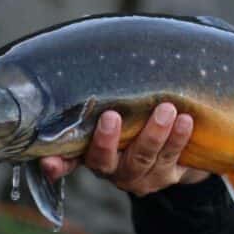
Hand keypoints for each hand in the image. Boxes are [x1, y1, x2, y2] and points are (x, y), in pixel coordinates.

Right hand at [39, 103, 210, 195]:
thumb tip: (99, 56)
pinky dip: (178, 139)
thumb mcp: (119, 113)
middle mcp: (111, 169)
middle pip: (104, 160)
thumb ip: (105, 99)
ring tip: (167, 110)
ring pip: (142, 157)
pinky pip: (171, 159)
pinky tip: (185, 121)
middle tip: (112, 116)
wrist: (177, 148)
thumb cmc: (137, 121)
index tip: (48, 163)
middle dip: (107, 140)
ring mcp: (139, 176)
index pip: (67, 161)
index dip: (56, 165)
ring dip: (154, 133)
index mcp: (91, 152)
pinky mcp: (165, 176)